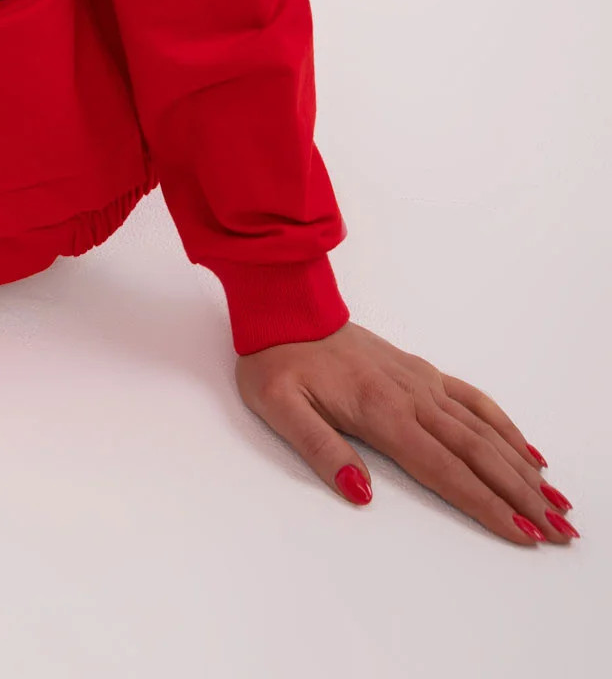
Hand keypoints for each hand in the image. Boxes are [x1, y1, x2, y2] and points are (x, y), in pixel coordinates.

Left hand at [234, 320, 578, 546]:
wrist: (284, 305)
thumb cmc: (277, 360)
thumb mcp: (279, 407)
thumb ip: (320, 449)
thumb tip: (360, 492)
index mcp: (381, 412)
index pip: (445, 470)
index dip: (486, 505)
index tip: (524, 535)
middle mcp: (412, 397)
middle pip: (478, 455)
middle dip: (523, 497)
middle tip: (562, 533)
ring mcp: (421, 382)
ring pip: (484, 431)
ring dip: (524, 469)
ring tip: (559, 503)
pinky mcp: (420, 372)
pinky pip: (473, 401)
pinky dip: (506, 427)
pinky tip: (528, 451)